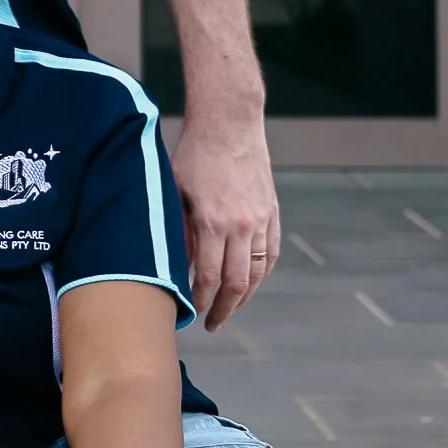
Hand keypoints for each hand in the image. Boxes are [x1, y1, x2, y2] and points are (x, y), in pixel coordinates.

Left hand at [169, 107, 279, 329]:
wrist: (229, 123)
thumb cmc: (195, 153)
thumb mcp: (176, 190)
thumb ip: (180, 229)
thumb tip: (179, 264)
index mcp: (212, 221)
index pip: (209, 276)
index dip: (202, 299)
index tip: (194, 311)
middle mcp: (241, 225)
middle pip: (237, 283)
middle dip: (224, 309)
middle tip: (213, 324)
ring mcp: (260, 219)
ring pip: (258, 271)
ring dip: (245, 296)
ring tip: (231, 308)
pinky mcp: (271, 211)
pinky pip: (271, 252)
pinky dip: (262, 272)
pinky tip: (251, 282)